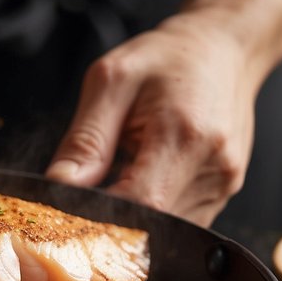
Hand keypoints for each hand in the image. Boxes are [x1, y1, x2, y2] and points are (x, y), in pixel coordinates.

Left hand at [46, 13, 263, 226]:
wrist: (223, 48)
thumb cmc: (168, 58)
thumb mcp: (112, 79)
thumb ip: (85, 139)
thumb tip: (58, 186)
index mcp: (186, 135)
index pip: (141, 204)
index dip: (100, 217)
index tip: (70, 209)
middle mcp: (213, 168)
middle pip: (152, 225)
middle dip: (110, 220)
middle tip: (87, 194)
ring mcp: (222, 186)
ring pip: (163, 232)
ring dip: (131, 217)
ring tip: (119, 175)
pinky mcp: (221, 195)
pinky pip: (177, 223)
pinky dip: (150, 213)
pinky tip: (140, 180)